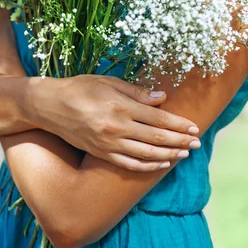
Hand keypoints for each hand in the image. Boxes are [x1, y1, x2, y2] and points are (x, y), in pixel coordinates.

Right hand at [38, 74, 200, 171]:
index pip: (158, 118)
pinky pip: (129, 164)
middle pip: (156, 137)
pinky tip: (161, 164)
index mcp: (120, 106)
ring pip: (146, 154)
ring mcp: (108, 144)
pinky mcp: (101, 154)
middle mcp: (116, 128)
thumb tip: (163, 98)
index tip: (194, 127)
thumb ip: (137, 92)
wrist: (50, 106)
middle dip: (179, 141)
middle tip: (197, 143)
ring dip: (168, 155)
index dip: (178, 124)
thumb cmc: (82, 88)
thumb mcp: (110, 82)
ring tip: (184, 154)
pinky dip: (148, 165)